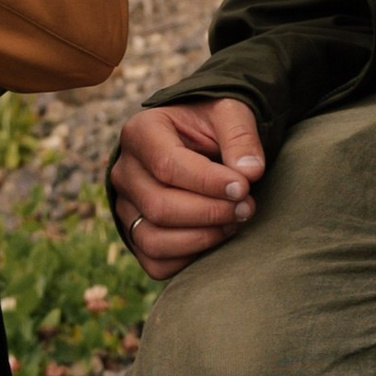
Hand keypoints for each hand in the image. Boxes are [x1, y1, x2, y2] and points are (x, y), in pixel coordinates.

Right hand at [107, 96, 265, 281]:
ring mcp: (125, 206)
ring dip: (202, 238)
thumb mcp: (229, 112)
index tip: (244, 187)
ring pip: (153, 239)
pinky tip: (216, 237)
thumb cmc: (211, 124)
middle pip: (159, 206)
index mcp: (141, 132)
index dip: (208, 183)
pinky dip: (190, 259)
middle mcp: (124, 171)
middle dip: (210, 213)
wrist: (197, 141)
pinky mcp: (134, 234)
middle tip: (247, 207)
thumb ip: (240, 136)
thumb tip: (250, 172)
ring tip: (234, 222)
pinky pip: (156, 262)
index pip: (167, 165)